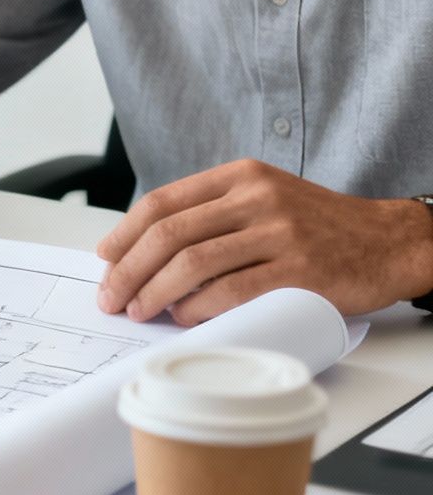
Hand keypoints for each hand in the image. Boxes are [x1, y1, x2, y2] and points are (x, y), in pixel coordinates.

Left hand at [95, 158, 432, 325]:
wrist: (390, 241)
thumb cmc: (317, 227)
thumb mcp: (264, 199)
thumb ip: (211, 215)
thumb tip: (140, 252)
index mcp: (240, 176)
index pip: (162, 203)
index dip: (124, 235)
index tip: (105, 261)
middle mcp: (257, 198)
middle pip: (168, 234)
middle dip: (128, 271)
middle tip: (111, 298)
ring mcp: (279, 232)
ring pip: (192, 264)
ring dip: (154, 293)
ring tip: (140, 311)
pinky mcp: (299, 270)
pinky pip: (230, 292)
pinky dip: (197, 308)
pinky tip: (183, 317)